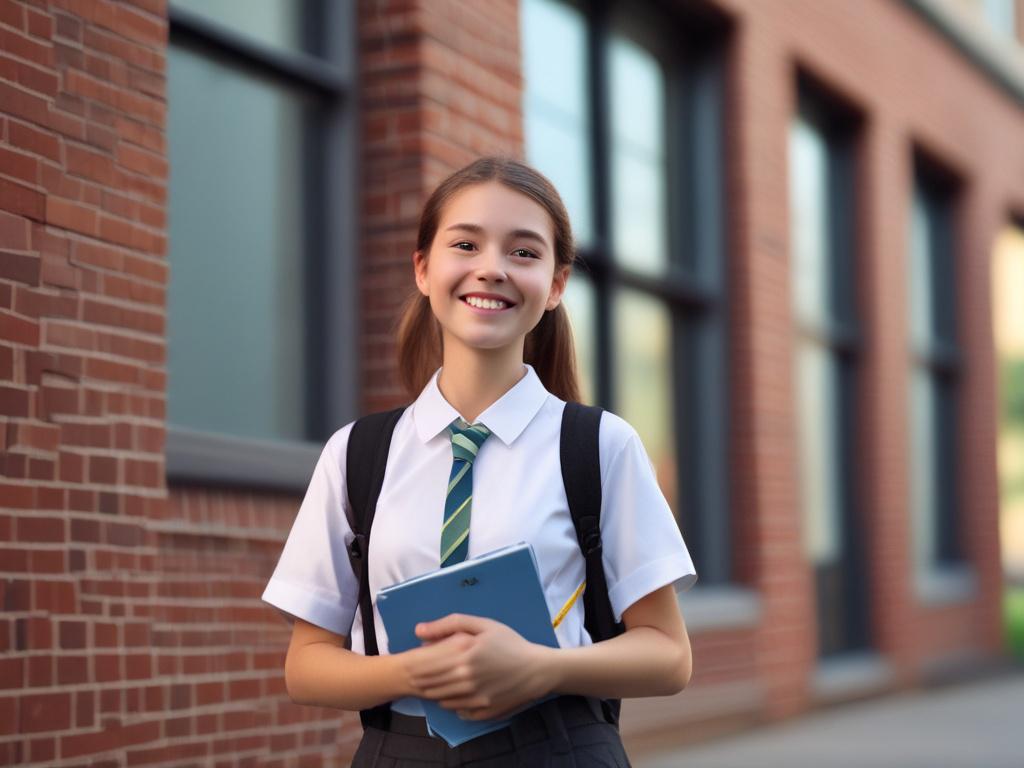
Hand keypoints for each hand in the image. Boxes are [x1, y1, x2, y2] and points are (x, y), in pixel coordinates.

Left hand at [400, 614, 553, 720]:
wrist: (537, 669)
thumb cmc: (510, 643)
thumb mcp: (483, 625)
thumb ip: (450, 624)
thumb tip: (418, 630)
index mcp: (464, 657)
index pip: (427, 666)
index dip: (416, 665)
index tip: (412, 662)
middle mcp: (466, 680)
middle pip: (432, 684)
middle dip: (421, 680)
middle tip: (418, 675)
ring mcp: (475, 699)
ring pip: (442, 699)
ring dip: (433, 692)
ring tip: (432, 684)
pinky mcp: (483, 711)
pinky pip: (457, 711)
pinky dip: (450, 704)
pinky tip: (452, 694)